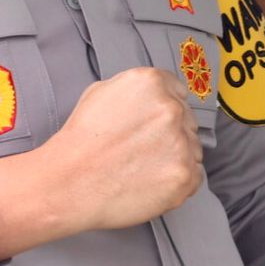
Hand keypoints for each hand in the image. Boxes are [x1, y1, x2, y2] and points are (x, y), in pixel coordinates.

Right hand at [0, 68, 201, 257]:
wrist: (69, 182)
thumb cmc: (80, 141)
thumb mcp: (100, 92)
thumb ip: (135, 89)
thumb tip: (155, 96)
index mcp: (152, 83)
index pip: (178, 92)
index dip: (164, 111)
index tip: (153, 125)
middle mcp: (171, 109)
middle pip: (187, 120)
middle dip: (170, 134)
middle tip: (143, 150)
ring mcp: (181, 143)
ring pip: (193, 148)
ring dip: (176, 157)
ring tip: (143, 168)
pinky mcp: (184, 176)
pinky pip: (195, 176)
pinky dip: (178, 182)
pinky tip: (152, 183)